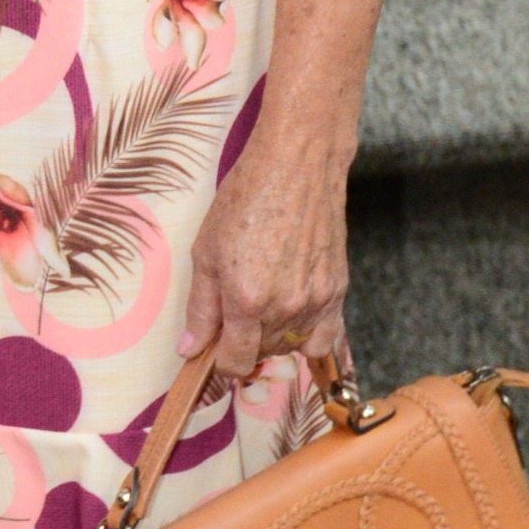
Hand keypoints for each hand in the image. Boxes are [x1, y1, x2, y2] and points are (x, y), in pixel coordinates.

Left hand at [179, 136, 349, 382]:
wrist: (297, 166)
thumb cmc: (245, 200)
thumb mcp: (206, 251)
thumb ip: (200, 307)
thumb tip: (189, 350)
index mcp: (247, 300)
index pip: (235, 362)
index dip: (220, 362)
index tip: (214, 348)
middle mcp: (285, 308)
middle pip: (262, 356)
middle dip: (243, 343)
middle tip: (236, 310)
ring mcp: (316, 301)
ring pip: (291, 347)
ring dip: (273, 338)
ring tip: (263, 303)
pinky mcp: (338, 291)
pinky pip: (325, 339)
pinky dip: (307, 336)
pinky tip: (293, 314)